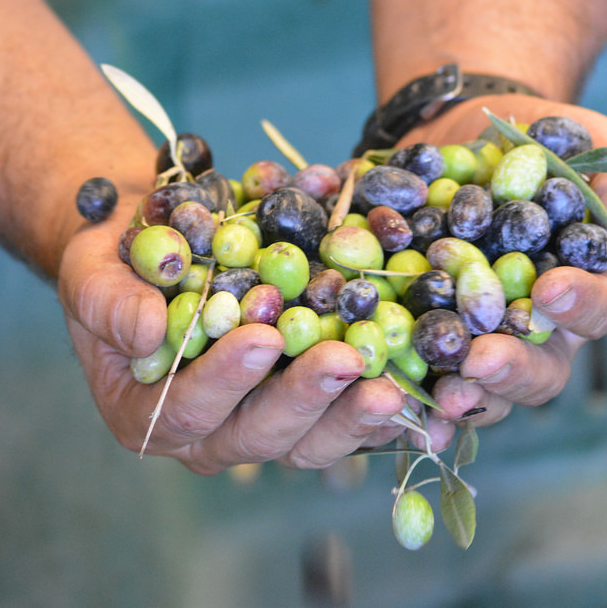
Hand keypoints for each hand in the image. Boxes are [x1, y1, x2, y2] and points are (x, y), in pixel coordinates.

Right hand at [58, 192, 404, 473]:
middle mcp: (209, 431)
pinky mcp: (302, 406)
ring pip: (311, 440)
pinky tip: (423, 403)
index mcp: (149, 410)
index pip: (187, 409)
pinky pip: (344, 420)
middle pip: (260, 435)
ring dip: (354, 416)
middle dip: (305, 400)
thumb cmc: (122, 263)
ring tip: (393, 385)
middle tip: (347, 363)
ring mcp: (260, 421)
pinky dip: (383, 414)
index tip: (262, 338)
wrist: (164, 253)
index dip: (224, 380)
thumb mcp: (94, 272)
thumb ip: (109, 302)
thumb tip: (145, 333)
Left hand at [398, 94, 606, 438]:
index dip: (580, 306)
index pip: (595, 309)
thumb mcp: (586, 142)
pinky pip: (417, 364)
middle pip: (536, 368)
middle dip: (511, 369)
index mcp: (579, 284)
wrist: (463, 131)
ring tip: (440, 396)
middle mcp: (530, 321)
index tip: (551, 290)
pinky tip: (390, 392)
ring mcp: (476, 330)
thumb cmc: (536, 141)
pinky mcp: (424, 325)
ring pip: (478, 383)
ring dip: (461, 395)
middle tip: (481, 362)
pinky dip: (405, 380)